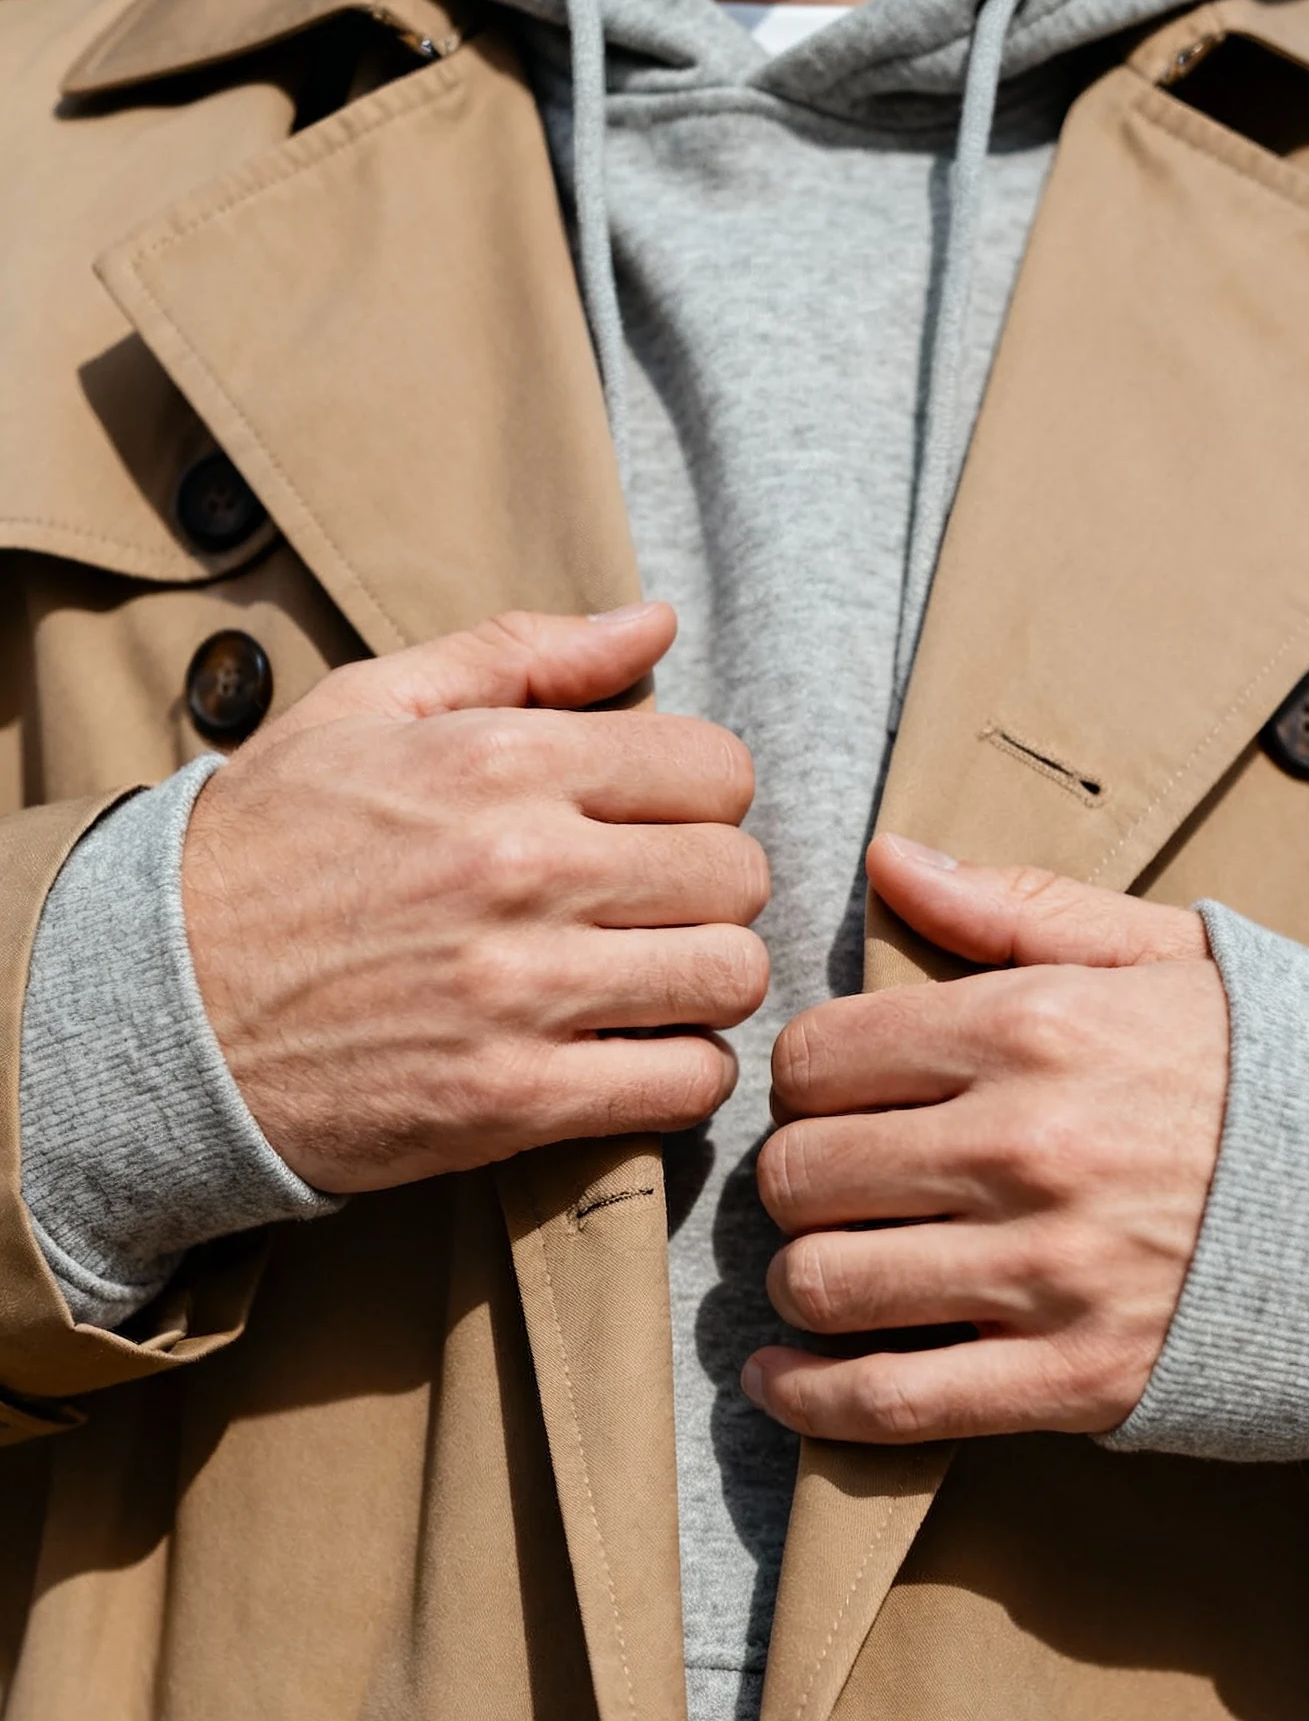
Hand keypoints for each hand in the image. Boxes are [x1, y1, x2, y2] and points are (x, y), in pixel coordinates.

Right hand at [182, 604, 768, 1190]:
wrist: (159, 1009)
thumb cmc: (268, 850)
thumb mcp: (367, 711)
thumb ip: (521, 656)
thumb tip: (656, 622)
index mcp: (500, 761)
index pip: (716, 769)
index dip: (700, 798)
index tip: (654, 827)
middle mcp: (522, 869)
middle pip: (738, 875)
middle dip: (712, 891)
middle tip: (655, 910)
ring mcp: (522, 991)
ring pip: (730, 977)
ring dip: (706, 983)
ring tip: (650, 982)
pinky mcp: (515, 1098)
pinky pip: (688, 1082)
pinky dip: (682, 1073)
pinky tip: (631, 1054)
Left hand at [743, 834, 1226, 1441]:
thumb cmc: (1268, 1075)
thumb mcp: (1161, 955)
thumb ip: (1013, 906)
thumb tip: (890, 857)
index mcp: (1034, 1027)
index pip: (819, 1056)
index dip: (804, 1079)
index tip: (832, 1098)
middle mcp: (1026, 1147)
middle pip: (802, 1171)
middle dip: (794, 1178)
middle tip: (827, 1183)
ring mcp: (1045, 1271)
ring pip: (825, 1283)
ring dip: (802, 1279)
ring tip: (827, 1265)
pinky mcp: (1068, 1377)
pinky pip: (888, 1400)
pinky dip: (810, 1397)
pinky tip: (784, 1378)